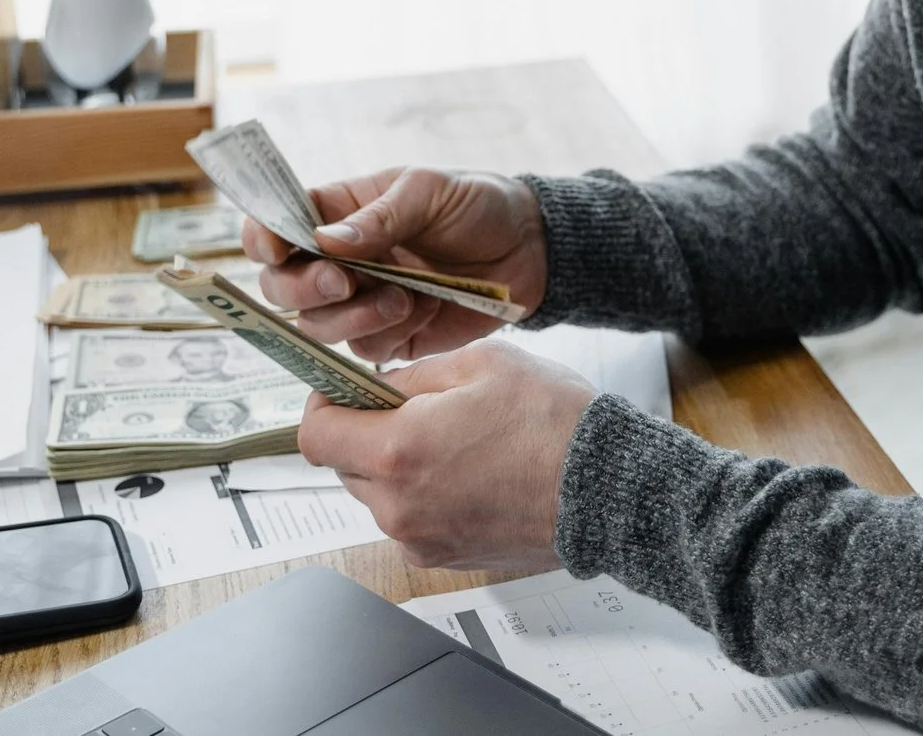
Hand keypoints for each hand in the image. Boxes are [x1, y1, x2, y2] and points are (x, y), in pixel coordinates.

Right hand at [242, 165, 547, 362]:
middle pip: (282, 286)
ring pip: (317, 325)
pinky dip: (387, 334)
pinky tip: (422, 308)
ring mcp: (360, 301)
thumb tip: (324, 241)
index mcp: (336, 212)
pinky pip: (364, 351)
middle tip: (344, 281)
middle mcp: (337, 260)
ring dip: (352, 316)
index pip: (275, 225)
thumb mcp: (429, 191)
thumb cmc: (476, 204)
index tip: (277, 249)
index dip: (262, 239)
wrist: (528, 249)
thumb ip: (380, 216)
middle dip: (304, 288)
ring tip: (402, 296)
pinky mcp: (389, 336)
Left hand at [298, 340, 594, 569]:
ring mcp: (422, 539)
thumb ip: (413, 372)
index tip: (342, 391)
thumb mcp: (482, 363)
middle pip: (346, 465)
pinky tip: (473, 473)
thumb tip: (380, 384)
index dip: (324, 404)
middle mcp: (400, 506)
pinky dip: (427, 496)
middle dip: (368, 432)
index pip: (315, 434)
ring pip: (380, 495)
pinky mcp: (447, 559)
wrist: (607, 490)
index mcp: (398, 450)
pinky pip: (413, 520)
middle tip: (415, 409)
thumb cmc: (555, 425)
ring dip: (399, 466)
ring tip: (458, 442)